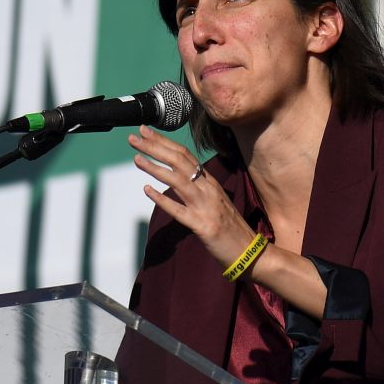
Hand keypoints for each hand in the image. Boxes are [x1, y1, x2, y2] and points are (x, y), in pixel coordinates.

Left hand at [129, 125, 256, 269]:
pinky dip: (162, 198)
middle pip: (179, 161)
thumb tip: (180, 177)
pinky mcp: (202, 226)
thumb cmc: (230, 229)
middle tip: (134, 137)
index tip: (146, 131)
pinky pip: (179, 210)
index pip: (185, 155)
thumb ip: (199, 189)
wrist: (249, 251)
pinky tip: (147, 190)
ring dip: (155, 167)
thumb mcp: (215, 202)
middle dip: (155, 147)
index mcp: (210, 183)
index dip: (164, 142)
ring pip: (178, 180)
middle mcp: (208, 190)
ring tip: (136, 158)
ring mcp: (205, 206)